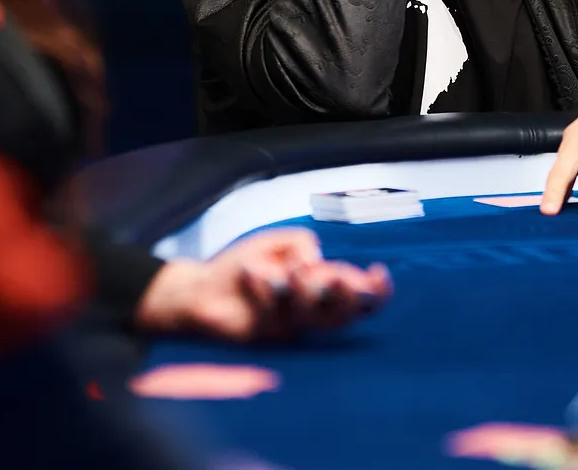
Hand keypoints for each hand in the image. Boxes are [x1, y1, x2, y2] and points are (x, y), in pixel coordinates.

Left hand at [134, 228, 391, 341]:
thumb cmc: (243, 265)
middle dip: (347, 298)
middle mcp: (308, 311)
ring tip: (292, 269)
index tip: (378, 274)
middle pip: (343, 316)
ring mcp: (287, 326)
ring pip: (311, 316)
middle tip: (335, 276)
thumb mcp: (276, 242)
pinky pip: (271, 312)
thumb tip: (314, 260)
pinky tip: (249, 270)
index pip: (358, 297)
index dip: (376, 292)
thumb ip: (301, 242)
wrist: (199, 288)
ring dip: (306, 290)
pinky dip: (261, 285)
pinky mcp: (263, 335)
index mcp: (319, 287)